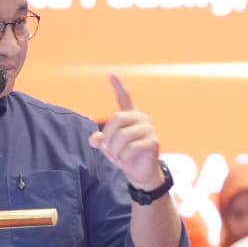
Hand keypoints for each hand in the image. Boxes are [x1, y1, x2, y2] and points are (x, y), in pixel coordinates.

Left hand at [88, 74, 163, 188]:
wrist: (139, 172)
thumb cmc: (124, 155)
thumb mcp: (108, 147)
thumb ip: (101, 140)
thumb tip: (94, 140)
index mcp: (130, 116)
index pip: (124, 98)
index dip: (118, 86)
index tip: (111, 74)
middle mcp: (140, 119)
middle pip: (116, 119)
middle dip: (108, 137)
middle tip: (107, 151)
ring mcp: (148, 129)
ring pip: (123, 136)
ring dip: (115, 150)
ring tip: (116, 157)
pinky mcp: (153, 141)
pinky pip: (132, 147)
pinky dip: (124, 156)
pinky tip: (125, 160)